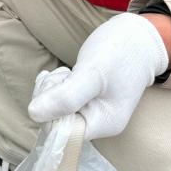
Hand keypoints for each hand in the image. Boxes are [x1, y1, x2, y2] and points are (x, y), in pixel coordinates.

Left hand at [27, 13, 168, 140]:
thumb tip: (33, 114)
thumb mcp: (91, 74)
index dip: (52, 112)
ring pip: (52, 108)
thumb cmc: (120, 53)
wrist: (137, 36)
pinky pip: (56, 98)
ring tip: (68, 72)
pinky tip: (62, 73)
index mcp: (103, 123)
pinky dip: (54, 84)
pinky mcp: (82, 99)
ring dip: (52, 87)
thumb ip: (65, 97)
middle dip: (51, 95)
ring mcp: (89, 110)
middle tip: (64, 75)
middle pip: (55, 120)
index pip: (63, 133)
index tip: (59, 87)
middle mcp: (96, 122)